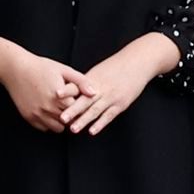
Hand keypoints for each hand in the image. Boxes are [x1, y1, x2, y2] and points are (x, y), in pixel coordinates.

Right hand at [0, 40, 93, 131]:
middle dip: (74, 117)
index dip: (83, 109)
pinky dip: (49, 123)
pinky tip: (51, 113)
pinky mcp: (29, 117)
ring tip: (63, 111)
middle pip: (70, 122)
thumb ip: (82, 82)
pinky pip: (44, 128)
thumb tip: (94, 93)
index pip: (79, 112)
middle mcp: (48, 108)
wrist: (17, 69)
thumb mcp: (65, 70)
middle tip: (75, 110)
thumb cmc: (42, 67)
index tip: (84, 106)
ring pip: (58, 128)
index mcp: (60, 97)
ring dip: (62, 122)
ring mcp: (37, 114)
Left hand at [60, 33, 178, 134]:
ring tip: (73, 129)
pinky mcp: (121, 103)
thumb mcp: (98, 71)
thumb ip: (85, 83)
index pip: (77, 86)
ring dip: (84, 120)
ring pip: (95, 110)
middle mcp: (101, 88)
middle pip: (84, 101)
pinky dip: (100, 124)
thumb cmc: (117, 66)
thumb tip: (71, 91)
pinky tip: (92, 131)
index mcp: (92, 79)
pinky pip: (108, 116)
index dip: (66, 91)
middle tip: (61, 118)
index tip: (55, 95)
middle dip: (72, 110)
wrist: (137, 63)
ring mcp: (111, 97)